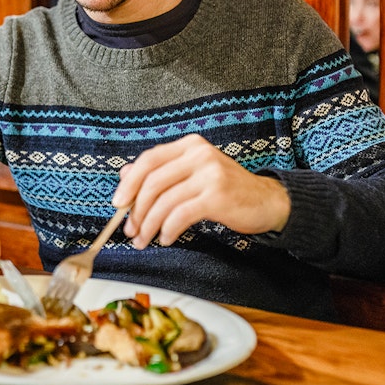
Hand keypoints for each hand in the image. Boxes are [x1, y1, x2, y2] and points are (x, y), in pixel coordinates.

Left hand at [111, 134, 290, 248]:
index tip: (118, 204)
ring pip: (164, 201)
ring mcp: (209, 174)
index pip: (148, 160)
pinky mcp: (217, 196)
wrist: (267, 201)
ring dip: (150, 225)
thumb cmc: (226, 190)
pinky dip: (168, 230)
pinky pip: (180, 215)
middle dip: (136, 210)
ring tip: (146, 239)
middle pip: (152, 181)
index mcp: (190, 145)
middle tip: (131, 230)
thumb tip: (125, 175)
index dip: (129, 183)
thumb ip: (162, 172)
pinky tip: (166, 238)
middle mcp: (199, 154)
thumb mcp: (193, 174)